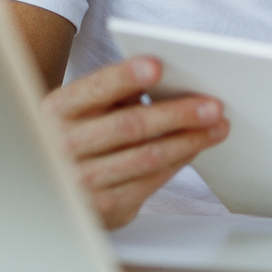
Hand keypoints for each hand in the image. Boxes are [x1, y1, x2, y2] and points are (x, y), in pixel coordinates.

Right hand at [43, 55, 227, 229]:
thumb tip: (168, 79)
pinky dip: (178, 162)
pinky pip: (150, 181)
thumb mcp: (83, 108)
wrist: (54, 190)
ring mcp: (82, 180)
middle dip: (177, 114)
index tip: (157, 66)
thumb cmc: (80, 133)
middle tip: (213, 105)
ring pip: (146, 157)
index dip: (126, 77)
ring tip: (217, 127)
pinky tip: (196, 148)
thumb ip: (116, 92)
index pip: (96, 88)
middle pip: (130, 126)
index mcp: (57, 110)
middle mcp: (63, 146)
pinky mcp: (104, 206)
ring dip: (189, 141)